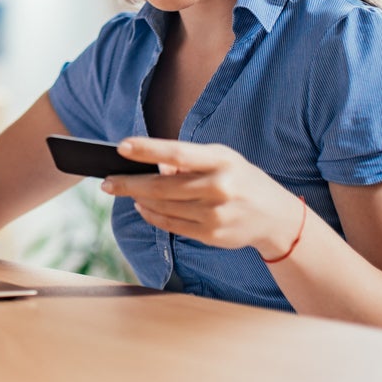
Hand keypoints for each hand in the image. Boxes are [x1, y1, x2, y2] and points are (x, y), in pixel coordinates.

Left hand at [101, 138, 297, 254]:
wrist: (275, 217)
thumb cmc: (241, 179)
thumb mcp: (223, 159)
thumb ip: (189, 160)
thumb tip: (152, 165)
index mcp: (222, 161)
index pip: (178, 153)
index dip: (148, 150)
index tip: (122, 147)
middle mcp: (219, 188)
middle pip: (163, 186)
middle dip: (129, 184)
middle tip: (106, 181)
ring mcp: (215, 214)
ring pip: (163, 207)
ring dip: (138, 199)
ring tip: (123, 190)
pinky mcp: (211, 235)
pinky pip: (171, 225)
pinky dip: (152, 215)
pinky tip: (142, 207)